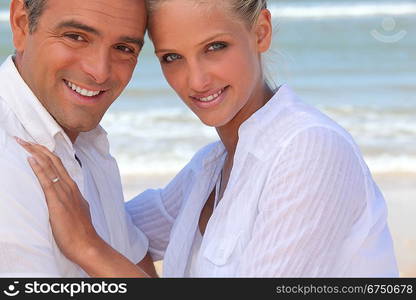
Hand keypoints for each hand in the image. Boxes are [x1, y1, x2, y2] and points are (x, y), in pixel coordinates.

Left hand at [15, 137, 101, 264]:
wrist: (87, 244)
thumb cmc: (81, 231)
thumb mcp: (77, 209)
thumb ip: (71, 200)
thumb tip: (64, 196)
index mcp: (73, 188)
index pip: (58, 164)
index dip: (45, 153)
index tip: (33, 145)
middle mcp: (70, 186)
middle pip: (53, 161)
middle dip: (37, 148)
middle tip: (23, 138)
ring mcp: (64, 193)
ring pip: (50, 167)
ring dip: (35, 153)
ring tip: (23, 143)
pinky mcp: (57, 202)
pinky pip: (47, 181)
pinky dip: (39, 169)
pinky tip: (31, 160)